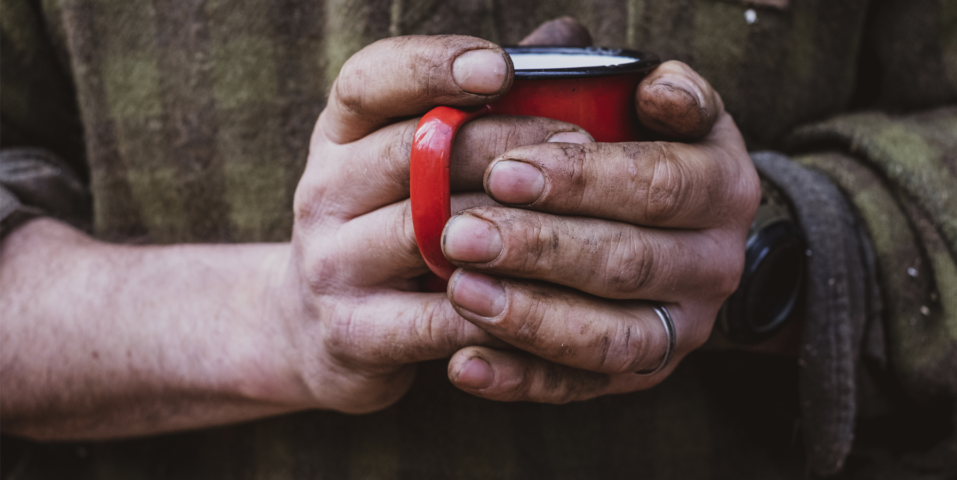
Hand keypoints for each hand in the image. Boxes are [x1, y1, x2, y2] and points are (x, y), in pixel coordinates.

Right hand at [280, 35, 594, 412]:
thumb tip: (566, 38)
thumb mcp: (415, 162)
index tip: (501, 66)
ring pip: (424, 234)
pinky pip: (437, 320)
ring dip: (507, 227)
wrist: (317, 335)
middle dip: (501, 143)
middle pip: (410, 153)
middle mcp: (325, 193)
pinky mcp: (354, 334)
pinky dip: (499, 311)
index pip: (368, 82)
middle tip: (578, 144)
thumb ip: (483, 104)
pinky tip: (553, 304)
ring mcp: (332, 265)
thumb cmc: (392, 229)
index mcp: (340, 138)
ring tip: (576, 223)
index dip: (430, 66)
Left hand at [442, 22, 759, 402]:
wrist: (666, 234)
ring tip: (459, 291)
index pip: (661, 183)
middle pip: (630, 261)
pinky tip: (463, 365)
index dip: (585, 180)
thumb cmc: (631, 152)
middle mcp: (715, 263)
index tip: (507, 172)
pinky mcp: (642, 373)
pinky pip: (584, 387)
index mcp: (722, 184)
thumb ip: (622, 82)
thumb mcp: (643, 107)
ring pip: (614, 338)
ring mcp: (684, 327)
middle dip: (542, 247)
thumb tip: (622, 70)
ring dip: (532, 318)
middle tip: (462, 232)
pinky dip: (522, 381)